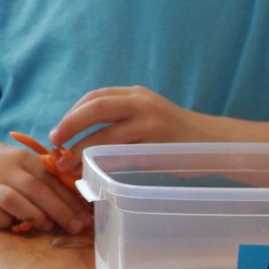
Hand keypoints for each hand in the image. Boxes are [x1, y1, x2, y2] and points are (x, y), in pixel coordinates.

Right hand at [0, 134, 90, 234]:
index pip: (51, 179)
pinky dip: (2, 221)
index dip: (71, 199)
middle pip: (36, 189)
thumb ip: (44, 178)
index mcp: (22, 159)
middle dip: (60, 210)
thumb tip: (76, 201)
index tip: (87, 216)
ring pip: (12, 199)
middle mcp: (5, 170)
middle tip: (76, 227)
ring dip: (32, 214)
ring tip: (45, 224)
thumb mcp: (20, 162)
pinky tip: (11, 224)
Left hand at [50, 86, 217, 151]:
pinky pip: (122, 155)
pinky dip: (102, 164)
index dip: (72, 113)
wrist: (214, 143)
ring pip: (105, 135)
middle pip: (95, 108)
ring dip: (81, 151)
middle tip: (55, 143)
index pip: (95, 97)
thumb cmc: (174, 135)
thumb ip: (120, 120)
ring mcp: (150, 124)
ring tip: (66, 165)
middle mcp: (141, 103)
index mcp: (136, 94)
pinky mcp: (157, 145)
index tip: (59, 131)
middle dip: (69, 126)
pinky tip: (92, 173)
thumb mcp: (147, 116)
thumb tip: (79, 137)